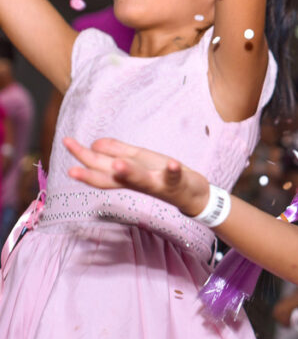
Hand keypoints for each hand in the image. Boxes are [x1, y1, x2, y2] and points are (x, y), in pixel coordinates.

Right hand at [64, 137, 209, 216]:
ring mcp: (157, 183)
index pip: (100, 168)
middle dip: (93, 172)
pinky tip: (172, 163)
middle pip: (114, 177)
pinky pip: (174, 177)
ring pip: (141, 180)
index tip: (65, 143)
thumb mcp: (138, 161)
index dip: (83, 158)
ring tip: (118, 164)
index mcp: (127, 175)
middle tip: (71, 169)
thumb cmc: (161, 176)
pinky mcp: (177, 182)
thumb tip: (94, 144)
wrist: (192, 194)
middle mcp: (138, 182)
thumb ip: (117, 152)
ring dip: (129, 172)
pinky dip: (172, 171)